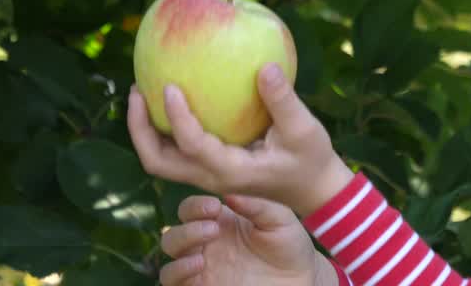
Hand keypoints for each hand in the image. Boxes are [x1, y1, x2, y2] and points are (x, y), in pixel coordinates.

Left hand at [128, 63, 354, 216]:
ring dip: (145, 130)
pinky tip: (172, 98)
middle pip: (157, 161)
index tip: (169, 85)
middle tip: (136, 91)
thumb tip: (265, 66)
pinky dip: (164, 128)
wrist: (314, 188)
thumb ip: (283, 101)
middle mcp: (211, 177)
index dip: (176, 116)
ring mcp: (208, 175)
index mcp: (230, 171)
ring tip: (142, 92)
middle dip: (139, 128)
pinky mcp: (211, 166)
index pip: (191, 146)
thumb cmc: (311, 159)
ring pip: (161, 159)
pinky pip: (177, 150)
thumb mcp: (304, 130)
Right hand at [158, 193, 339, 285]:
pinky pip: (174, 281)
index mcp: (220, 221)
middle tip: (213, 228)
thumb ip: (257, 204)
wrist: (301, 278)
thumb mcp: (280, 219)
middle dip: (188, 228)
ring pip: (169, 256)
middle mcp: (206, 243)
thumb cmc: (290, 245)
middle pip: (175, 231)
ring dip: (180, 247)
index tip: (214, 207)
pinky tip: (198, 265)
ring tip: (203, 253)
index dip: (195, 205)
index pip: (191, 208)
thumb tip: (228, 194)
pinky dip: (177, 271)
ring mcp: (202, 268)